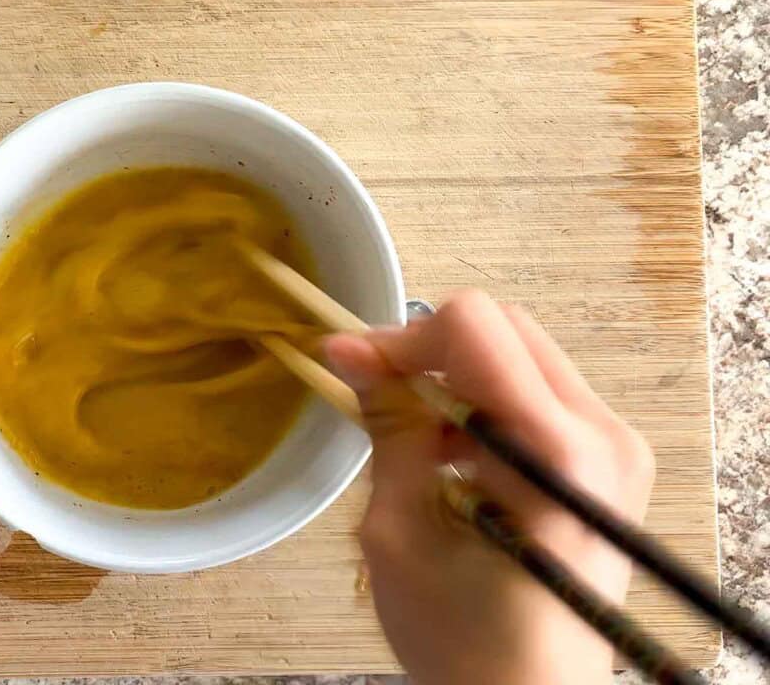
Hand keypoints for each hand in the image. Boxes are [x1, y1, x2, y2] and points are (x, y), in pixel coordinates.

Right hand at [324, 290, 654, 684]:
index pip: (475, 327)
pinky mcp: (610, 460)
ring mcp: (615, 445)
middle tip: (375, 393)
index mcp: (555, 450)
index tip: (353, 368)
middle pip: (503, 328)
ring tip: (414, 438)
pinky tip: (453, 455)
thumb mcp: (400, 530)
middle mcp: (602, 433)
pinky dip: (485, 404)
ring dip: (455, 379)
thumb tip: (350, 352)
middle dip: (428, 351)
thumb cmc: (462, 639)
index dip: (402, 338)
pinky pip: (538, 393)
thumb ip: (388, 427)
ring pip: (520, 353)